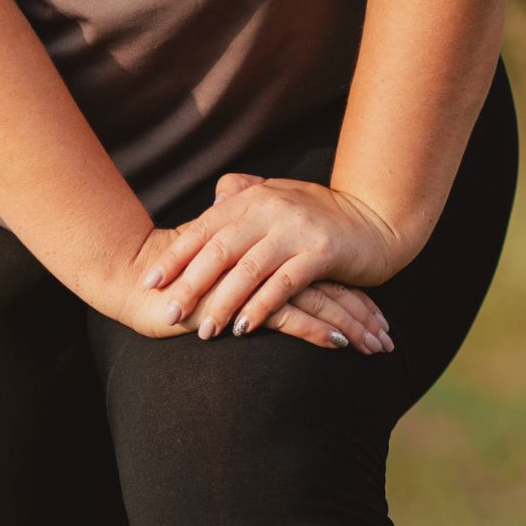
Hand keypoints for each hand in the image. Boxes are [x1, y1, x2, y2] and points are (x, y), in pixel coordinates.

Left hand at [136, 171, 409, 343]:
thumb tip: (216, 194)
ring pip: (248, 271)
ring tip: (203, 331)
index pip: (204, 229)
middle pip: (219, 251)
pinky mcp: (321, 253)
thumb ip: (247, 196)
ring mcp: (295, 230)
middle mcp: (270, 209)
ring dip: (223, 304)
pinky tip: (244, 328)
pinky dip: (262, 307)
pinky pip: (283, 284)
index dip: (175, 256)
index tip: (148, 281)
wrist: (377, 219)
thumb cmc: (321, 215)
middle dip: (190, 285)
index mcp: (253, 198)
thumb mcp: (279, 199)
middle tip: (168, 312)